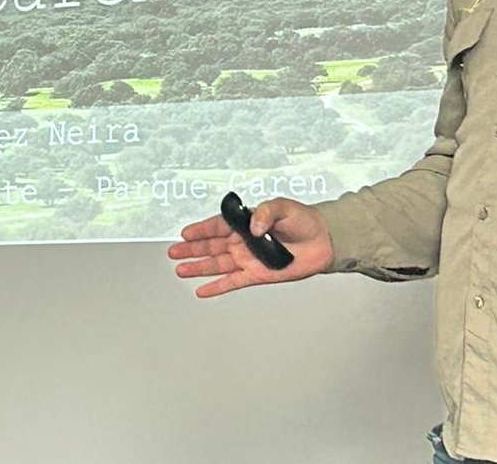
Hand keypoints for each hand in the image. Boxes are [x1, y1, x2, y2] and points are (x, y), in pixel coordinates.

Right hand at [168, 197, 333, 296]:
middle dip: (192, 249)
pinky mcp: (257, 274)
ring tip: (181, 270)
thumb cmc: (304, 220)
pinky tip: (203, 289)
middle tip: (173, 252)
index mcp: (247, 221)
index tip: (185, 233)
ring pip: (218, 264)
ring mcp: (249, 258)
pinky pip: (233, 282)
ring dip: (199, 267)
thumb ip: (266, 213)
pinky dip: (217, 287)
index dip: (201, 229)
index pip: (218, 225)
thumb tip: (252, 226)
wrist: (323, 240)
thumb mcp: (284, 207)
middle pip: (212, 245)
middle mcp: (244, 241)